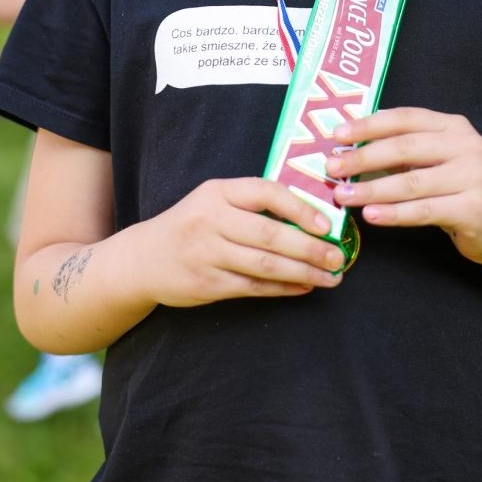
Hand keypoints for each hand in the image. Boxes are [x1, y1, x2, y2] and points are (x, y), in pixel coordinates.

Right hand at [141, 178, 344, 306]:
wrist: (143, 259)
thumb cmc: (192, 224)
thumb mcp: (214, 200)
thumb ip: (253, 203)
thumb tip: (311, 215)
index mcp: (217, 192)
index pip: (265, 192)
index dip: (300, 207)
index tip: (326, 223)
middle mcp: (210, 220)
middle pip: (270, 235)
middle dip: (310, 248)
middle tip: (338, 257)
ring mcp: (207, 254)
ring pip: (265, 265)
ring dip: (303, 273)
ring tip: (331, 277)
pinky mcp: (207, 284)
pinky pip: (253, 288)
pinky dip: (283, 289)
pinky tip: (304, 288)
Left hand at [325, 109, 481, 264]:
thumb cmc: (457, 189)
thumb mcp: (434, 161)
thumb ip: (402, 149)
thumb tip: (349, 145)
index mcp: (453, 126)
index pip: (405, 118)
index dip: (369, 125)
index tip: (336, 135)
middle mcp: (467, 145)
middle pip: (405, 147)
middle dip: (363, 158)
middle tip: (332, 168)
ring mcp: (474, 176)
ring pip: (411, 183)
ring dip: (372, 190)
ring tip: (343, 196)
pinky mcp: (474, 209)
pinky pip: (424, 211)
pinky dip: (394, 214)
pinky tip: (371, 216)